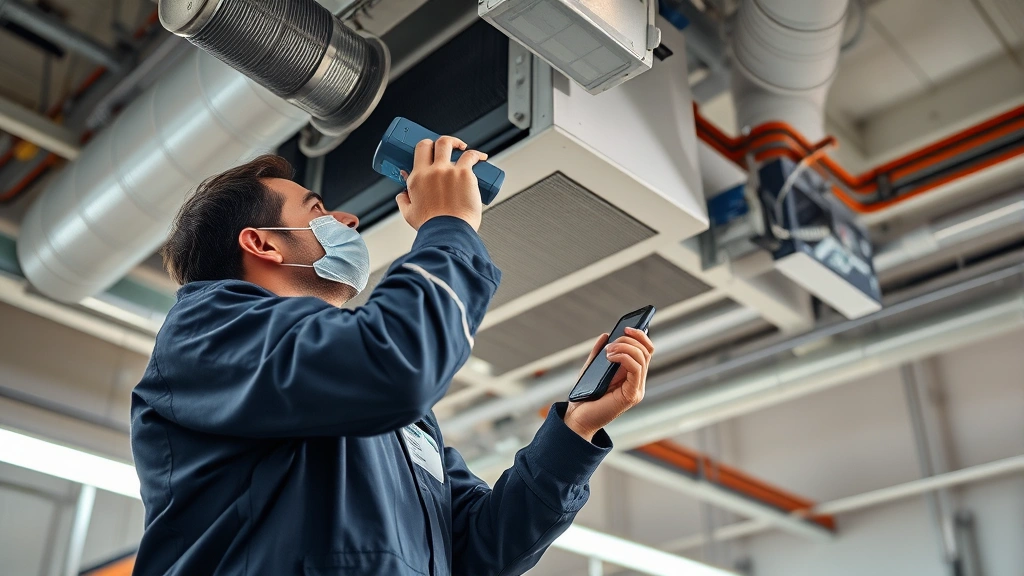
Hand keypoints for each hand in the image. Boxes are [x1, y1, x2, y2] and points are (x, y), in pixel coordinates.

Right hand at [396, 135, 486, 230]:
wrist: (448, 233)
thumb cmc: (432, 226)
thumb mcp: (409, 214)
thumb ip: (403, 201)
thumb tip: (402, 194)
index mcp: (417, 178)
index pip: (420, 150)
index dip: (426, 147)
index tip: (431, 150)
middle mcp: (432, 171)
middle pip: (435, 143)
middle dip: (441, 141)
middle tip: (448, 147)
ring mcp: (448, 171)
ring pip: (451, 145)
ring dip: (458, 143)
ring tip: (464, 148)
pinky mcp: (464, 174)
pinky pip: (471, 157)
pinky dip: (477, 155)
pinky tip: (481, 158)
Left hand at [564, 327, 654, 441]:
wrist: (577, 418)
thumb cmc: (585, 396)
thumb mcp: (591, 368)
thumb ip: (599, 353)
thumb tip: (606, 334)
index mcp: (630, 375)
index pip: (645, 351)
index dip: (640, 336)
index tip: (626, 327)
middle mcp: (637, 382)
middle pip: (646, 351)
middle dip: (631, 339)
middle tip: (613, 341)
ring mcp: (636, 389)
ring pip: (642, 358)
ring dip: (625, 347)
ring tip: (608, 351)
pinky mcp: (631, 395)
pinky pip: (636, 370)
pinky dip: (625, 357)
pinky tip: (610, 356)